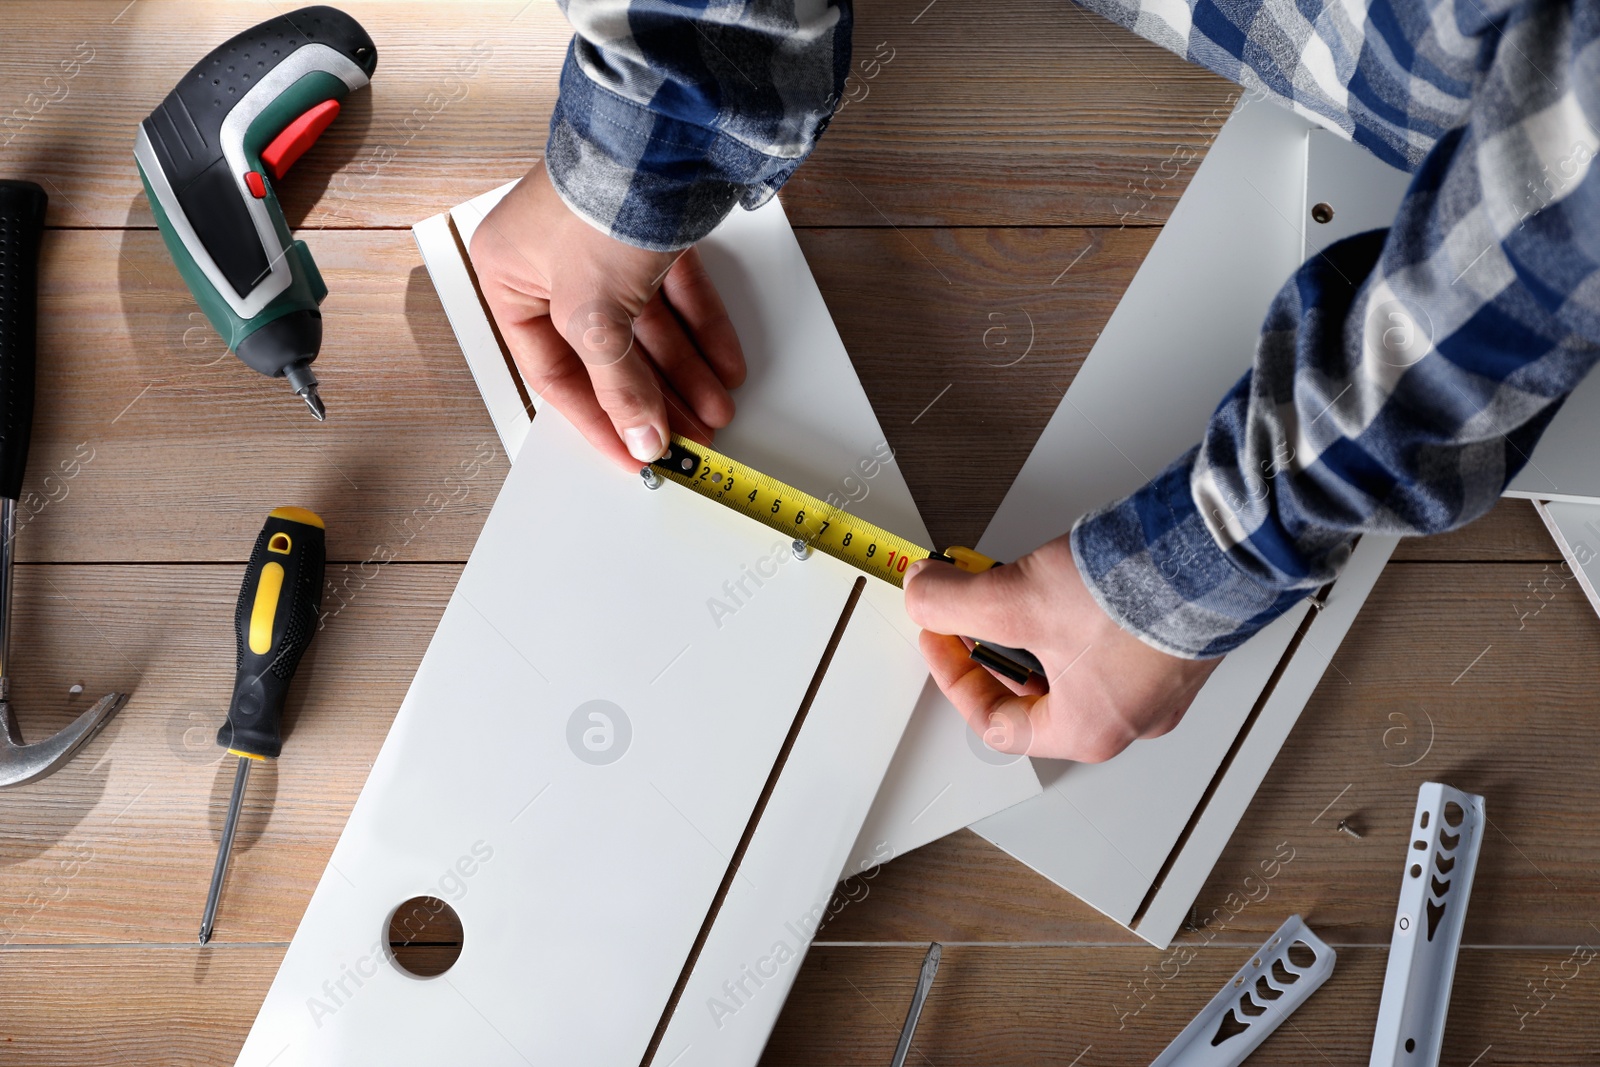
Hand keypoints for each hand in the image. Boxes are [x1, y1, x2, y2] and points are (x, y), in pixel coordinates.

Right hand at [468, 162, 745, 469]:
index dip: (598, 420)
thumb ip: (618, 384)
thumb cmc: (597, 204)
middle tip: (686, 439)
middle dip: (654, 398)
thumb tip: (640, 436)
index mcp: (508, 275)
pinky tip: (723, 365)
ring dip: (684, 372)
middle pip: (606, 352)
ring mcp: (603, 243)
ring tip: (715, 410)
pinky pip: (674, 293)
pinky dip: (700, 329)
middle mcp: (551, 259)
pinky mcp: (648, 230)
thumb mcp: (595, 315)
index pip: (553, 372)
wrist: (658, 137)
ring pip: (646, 326)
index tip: (634, 456)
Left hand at [903, 533, 1220, 762]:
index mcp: (1088, 730)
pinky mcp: (1176, 641)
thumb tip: (923, 595)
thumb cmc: (1139, 595)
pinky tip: (1070, 574)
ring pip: (1073, 663)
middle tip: (975, 606)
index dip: (953, 677)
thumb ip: (953, 602)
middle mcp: (1129, 717)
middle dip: (995, 646)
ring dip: (1036, 625)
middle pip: (1034, 694)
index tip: (939, 636)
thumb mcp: (1015, 599)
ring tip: (1019, 581)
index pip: (996, 724)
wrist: (1215, 551)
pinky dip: (1078, 612)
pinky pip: (1112, 639)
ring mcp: (1159, 680)